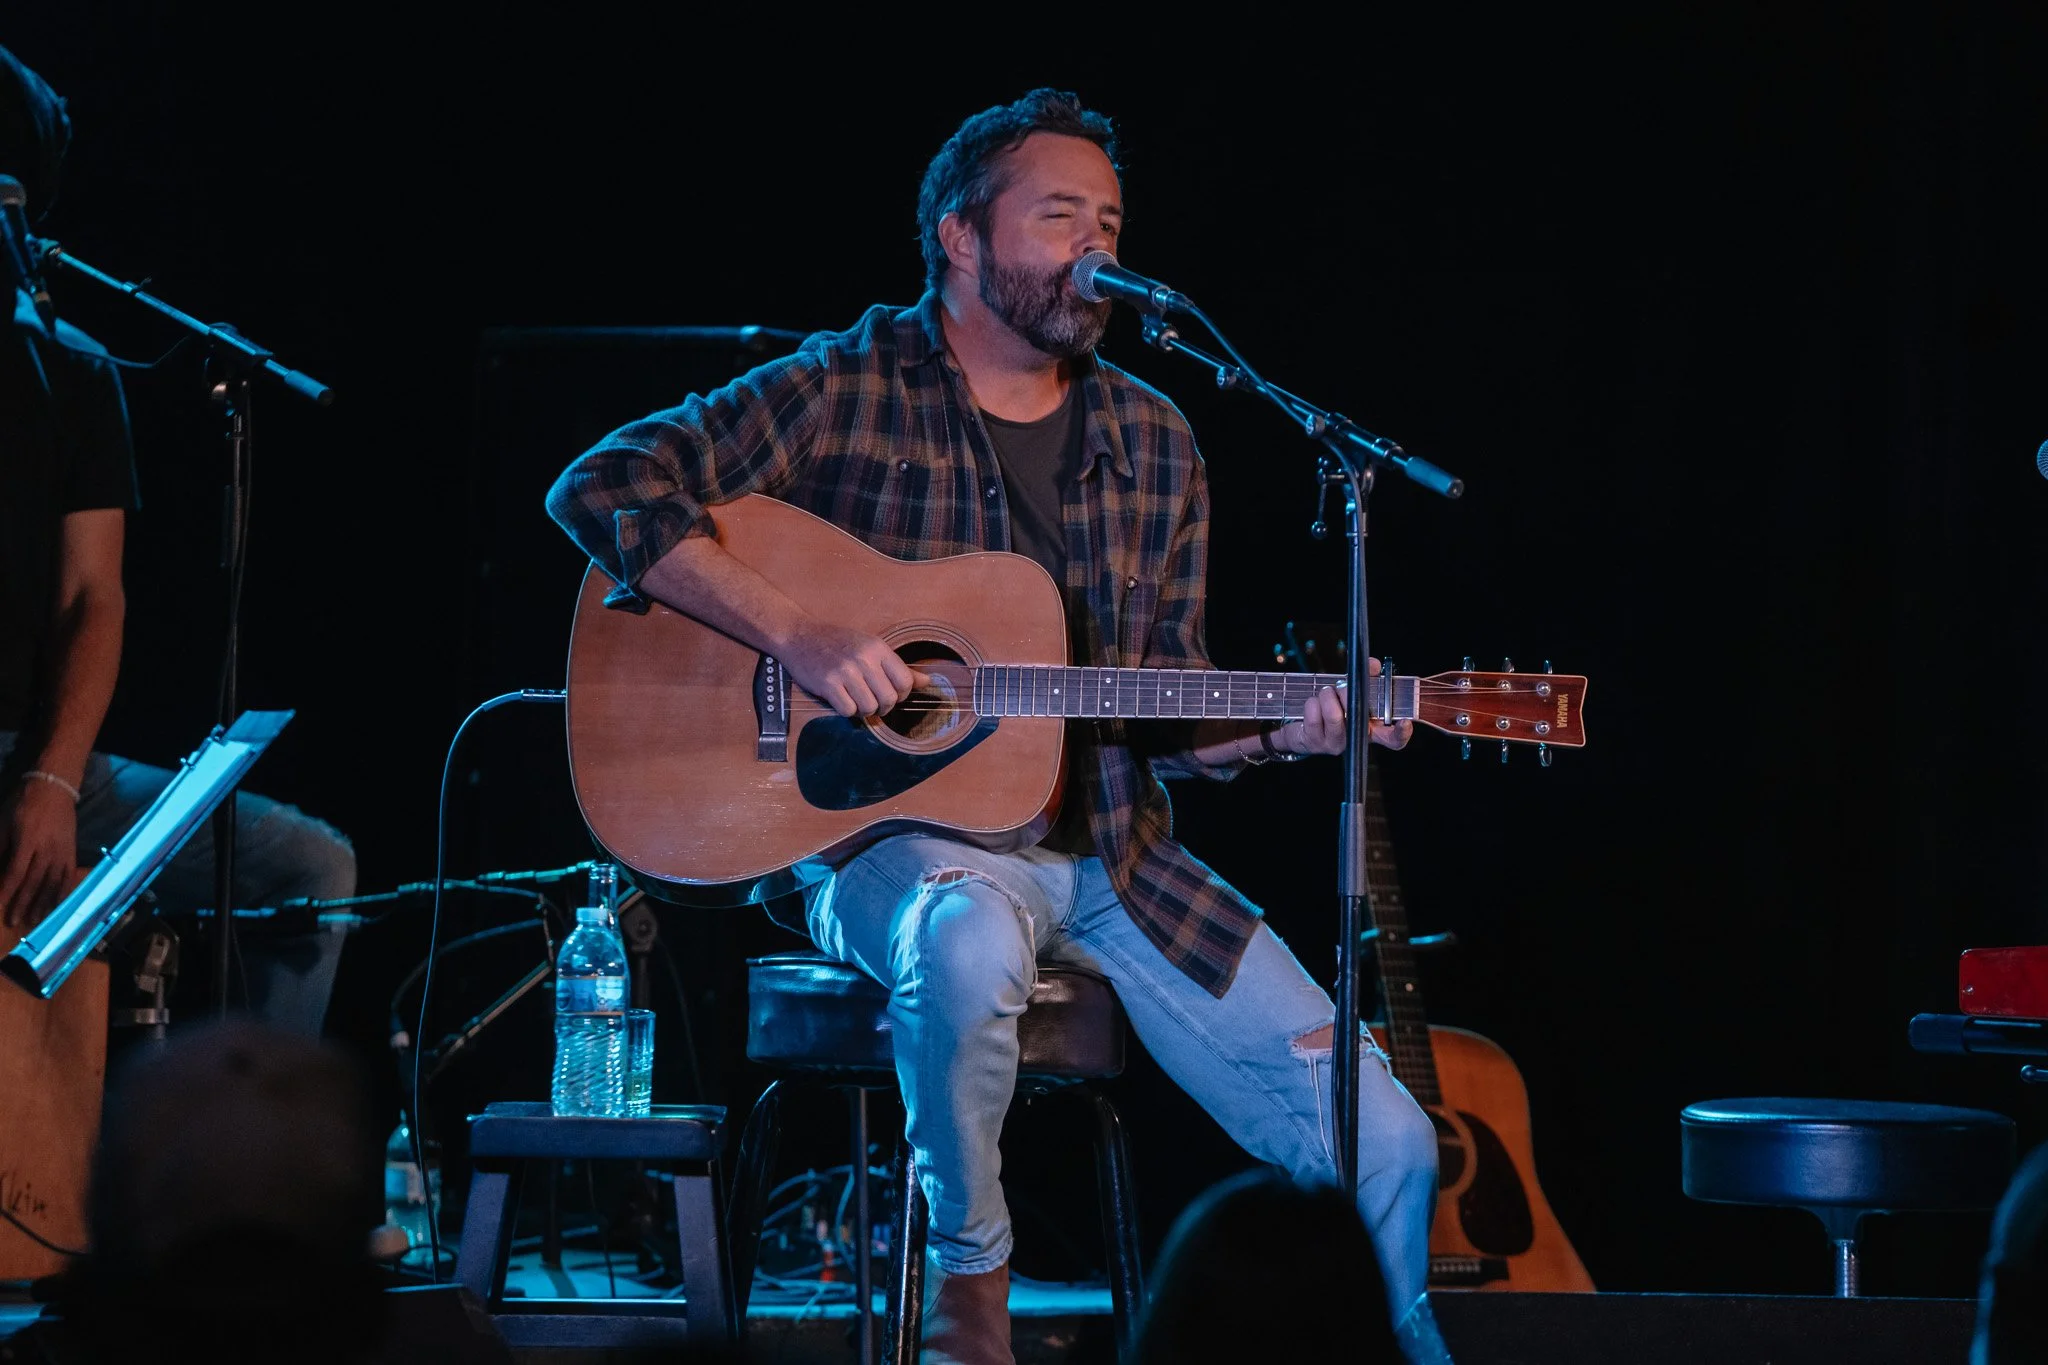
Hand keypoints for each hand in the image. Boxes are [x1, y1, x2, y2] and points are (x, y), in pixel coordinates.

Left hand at [1, 779, 80, 928]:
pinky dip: (63, 892)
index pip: (16, 872)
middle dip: (23, 903)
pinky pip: (68, 876)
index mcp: (27, 841)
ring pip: (52, 882)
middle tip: (15, 921)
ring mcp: (62, 852)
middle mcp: (46, 849)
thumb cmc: (24, 804)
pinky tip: (58, 904)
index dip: (7, 892)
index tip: (0, 907)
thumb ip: (1, 848)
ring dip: (43, 902)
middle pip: (34, 882)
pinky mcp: (71, 852)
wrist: (55, 789)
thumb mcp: (4, 823)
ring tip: (36, 919)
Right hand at [778, 619, 932, 718]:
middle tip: (872, 701)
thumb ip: (896, 666)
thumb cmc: (836, 641)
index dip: (901, 694)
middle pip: (889, 698)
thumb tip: (926, 681)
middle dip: (883, 706)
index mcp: (877, 648)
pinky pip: (848, 711)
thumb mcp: (869, 646)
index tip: (891, 694)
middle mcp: (864, 659)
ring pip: (869, 708)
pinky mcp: (828, 684)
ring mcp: (845, 671)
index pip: (905, 681)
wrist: (798, 635)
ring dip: (864, 710)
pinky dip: (847, 711)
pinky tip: (841, 700)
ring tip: (855, 699)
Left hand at [1279, 656, 1412, 754]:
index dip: (1401, 734)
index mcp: (1371, 729)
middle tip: (1341, 686)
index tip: (1404, 722)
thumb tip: (1374, 664)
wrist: (1303, 728)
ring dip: (1328, 696)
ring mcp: (1336, 744)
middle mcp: (1356, 739)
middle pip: (1361, 720)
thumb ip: (1367, 676)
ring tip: (1326, 693)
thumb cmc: (1333, 707)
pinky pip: (1314, 717)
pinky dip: (1312, 703)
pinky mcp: (1315, 744)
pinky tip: (1313, 703)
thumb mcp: (1352, 691)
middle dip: (1348, 694)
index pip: (1393, 740)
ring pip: (1335, 716)